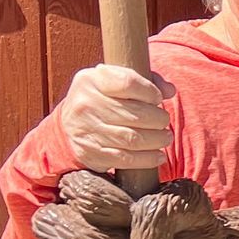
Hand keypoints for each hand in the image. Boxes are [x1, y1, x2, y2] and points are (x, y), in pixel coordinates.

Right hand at [56, 64, 170, 175]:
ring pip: (132, 139)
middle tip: (164, 121)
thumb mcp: (114, 80)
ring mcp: (86, 130)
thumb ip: (145, 79)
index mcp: (91, 80)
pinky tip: (158, 155)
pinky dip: (147, 159)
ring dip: (156, 140)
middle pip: (135, 114)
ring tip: (164, 137)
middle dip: (158, 119)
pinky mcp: (91, 153)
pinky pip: (125, 159)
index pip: (128, 82)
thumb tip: (169, 90)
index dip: (150, 91)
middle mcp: (85, 104)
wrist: (69, 124)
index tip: (158, 98)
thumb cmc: (101, 98)